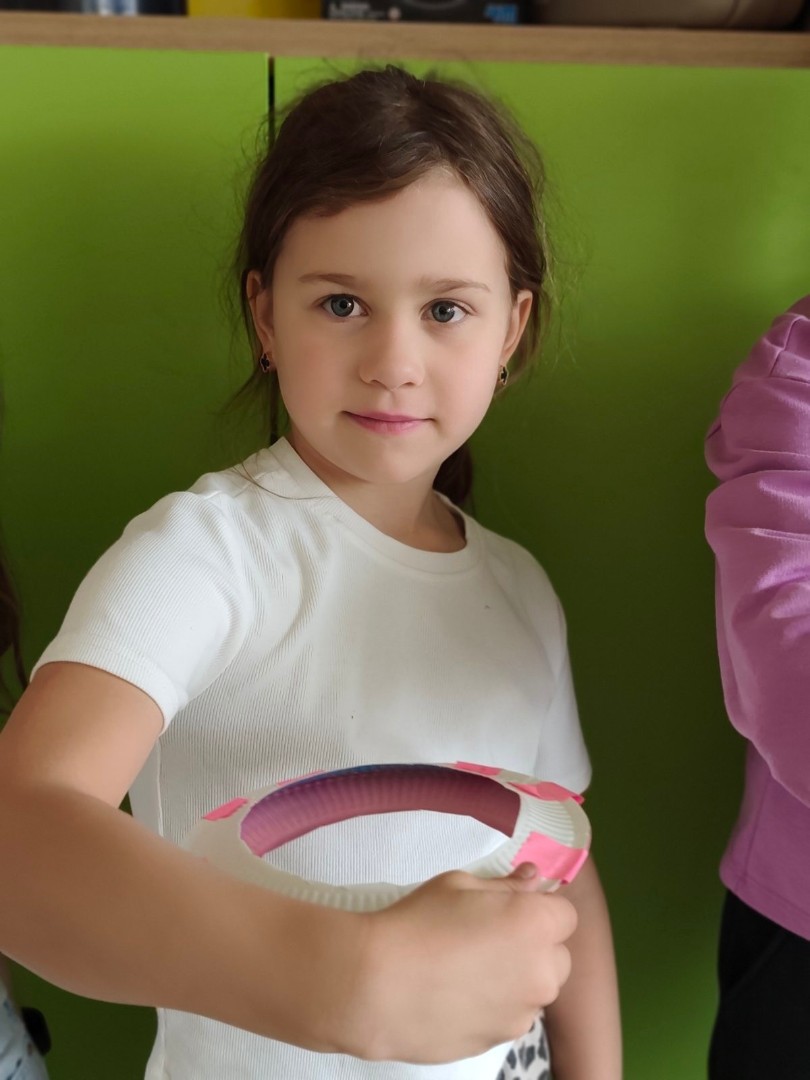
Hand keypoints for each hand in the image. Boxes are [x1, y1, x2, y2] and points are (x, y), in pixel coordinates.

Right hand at [343, 864, 576, 1063]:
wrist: (377, 986)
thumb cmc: (418, 921)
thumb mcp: (459, 884)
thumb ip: (505, 885)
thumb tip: (532, 879)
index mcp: (536, 924)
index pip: (565, 914)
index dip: (539, 909)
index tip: (511, 909)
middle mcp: (542, 972)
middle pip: (557, 956)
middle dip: (535, 946)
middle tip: (490, 937)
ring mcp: (524, 1013)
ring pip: (536, 990)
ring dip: (518, 978)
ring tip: (469, 970)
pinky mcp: (502, 1041)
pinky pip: (512, 1016)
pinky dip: (497, 1007)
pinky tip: (459, 996)